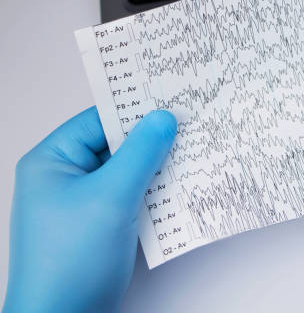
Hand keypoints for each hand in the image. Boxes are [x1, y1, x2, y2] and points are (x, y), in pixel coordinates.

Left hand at [3, 107, 176, 311]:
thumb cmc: (71, 261)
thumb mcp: (111, 197)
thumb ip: (141, 153)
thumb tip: (163, 119)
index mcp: (52, 161)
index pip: (99, 120)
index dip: (135, 111)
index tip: (171, 103)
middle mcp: (65, 177)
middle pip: (116, 145)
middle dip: (152, 141)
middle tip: (188, 128)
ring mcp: (84, 202)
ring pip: (128, 172)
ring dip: (157, 168)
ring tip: (190, 156)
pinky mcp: (101, 224)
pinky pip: (132, 196)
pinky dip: (154, 192)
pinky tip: (179, 190)